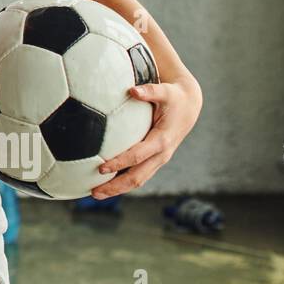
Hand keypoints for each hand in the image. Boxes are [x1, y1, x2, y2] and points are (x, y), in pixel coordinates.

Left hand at [91, 74, 202, 197]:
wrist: (190, 106)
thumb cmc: (174, 97)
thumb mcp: (165, 91)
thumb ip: (150, 91)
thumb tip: (133, 90)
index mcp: (162, 140)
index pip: (137, 156)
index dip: (119, 162)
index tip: (100, 167)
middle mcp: (161, 155)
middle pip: (137, 177)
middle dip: (116, 186)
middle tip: (93, 192)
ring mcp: (159, 160)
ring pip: (138, 180)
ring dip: (117, 189)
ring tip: (95, 194)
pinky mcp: (155, 160)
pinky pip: (139, 175)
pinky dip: (123, 183)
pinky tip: (106, 184)